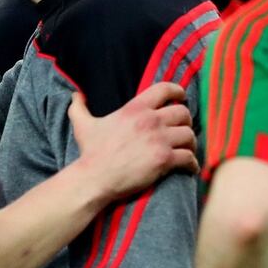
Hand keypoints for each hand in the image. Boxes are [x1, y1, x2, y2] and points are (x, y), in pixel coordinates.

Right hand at [68, 82, 197, 201]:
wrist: (95, 178)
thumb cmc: (90, 153)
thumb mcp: (82, 125)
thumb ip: (79, 107)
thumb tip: (75, 95)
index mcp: (135, 108)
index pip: (165, 89)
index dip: (178, 92)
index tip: (182, 98)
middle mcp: (150, 121)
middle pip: (183, 113)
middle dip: (186, 122)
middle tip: (183, 130)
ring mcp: (159, 140)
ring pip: (189, 135)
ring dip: (191, 143)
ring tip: (187, 149)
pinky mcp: (164, 160)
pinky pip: (188, 158)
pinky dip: (192, 163)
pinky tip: (189, 167)